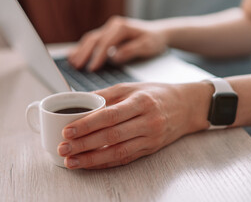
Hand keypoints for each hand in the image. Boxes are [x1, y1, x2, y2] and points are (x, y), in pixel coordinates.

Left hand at [57, 82, 211, 168]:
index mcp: (140, 102)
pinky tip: (90, 163)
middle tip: (63, 147)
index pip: (109, 116)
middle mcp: (147, 122)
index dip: (87, 124)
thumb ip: (105, 94)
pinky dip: (105, 163)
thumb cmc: (156, 93)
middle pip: (111, 136)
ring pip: (117, 152)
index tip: (67, 130)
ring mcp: (150, 138)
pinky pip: (125, 158)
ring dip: (91, 158)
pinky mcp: (150, 149)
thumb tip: (78, 99)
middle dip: (83, 144)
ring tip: (71, 161)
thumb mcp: (131, 87)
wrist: (187, 106)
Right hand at [68, 16, 168, 70]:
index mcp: (121, 27)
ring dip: (80, 51)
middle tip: (76, 66)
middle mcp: (113, 25)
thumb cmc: (154, 41)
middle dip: (84, 53)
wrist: (158, 33)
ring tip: (72, 62)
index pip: (106, 43)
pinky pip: (92, 41)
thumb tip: (114, 57)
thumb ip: (131, 51)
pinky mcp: (106, 34)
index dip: (97, 56)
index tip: (91, 69)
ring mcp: (108, 29)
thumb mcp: (147, 46)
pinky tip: (74, 56)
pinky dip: (82, 48)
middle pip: (94, 39)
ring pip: (90, 39)